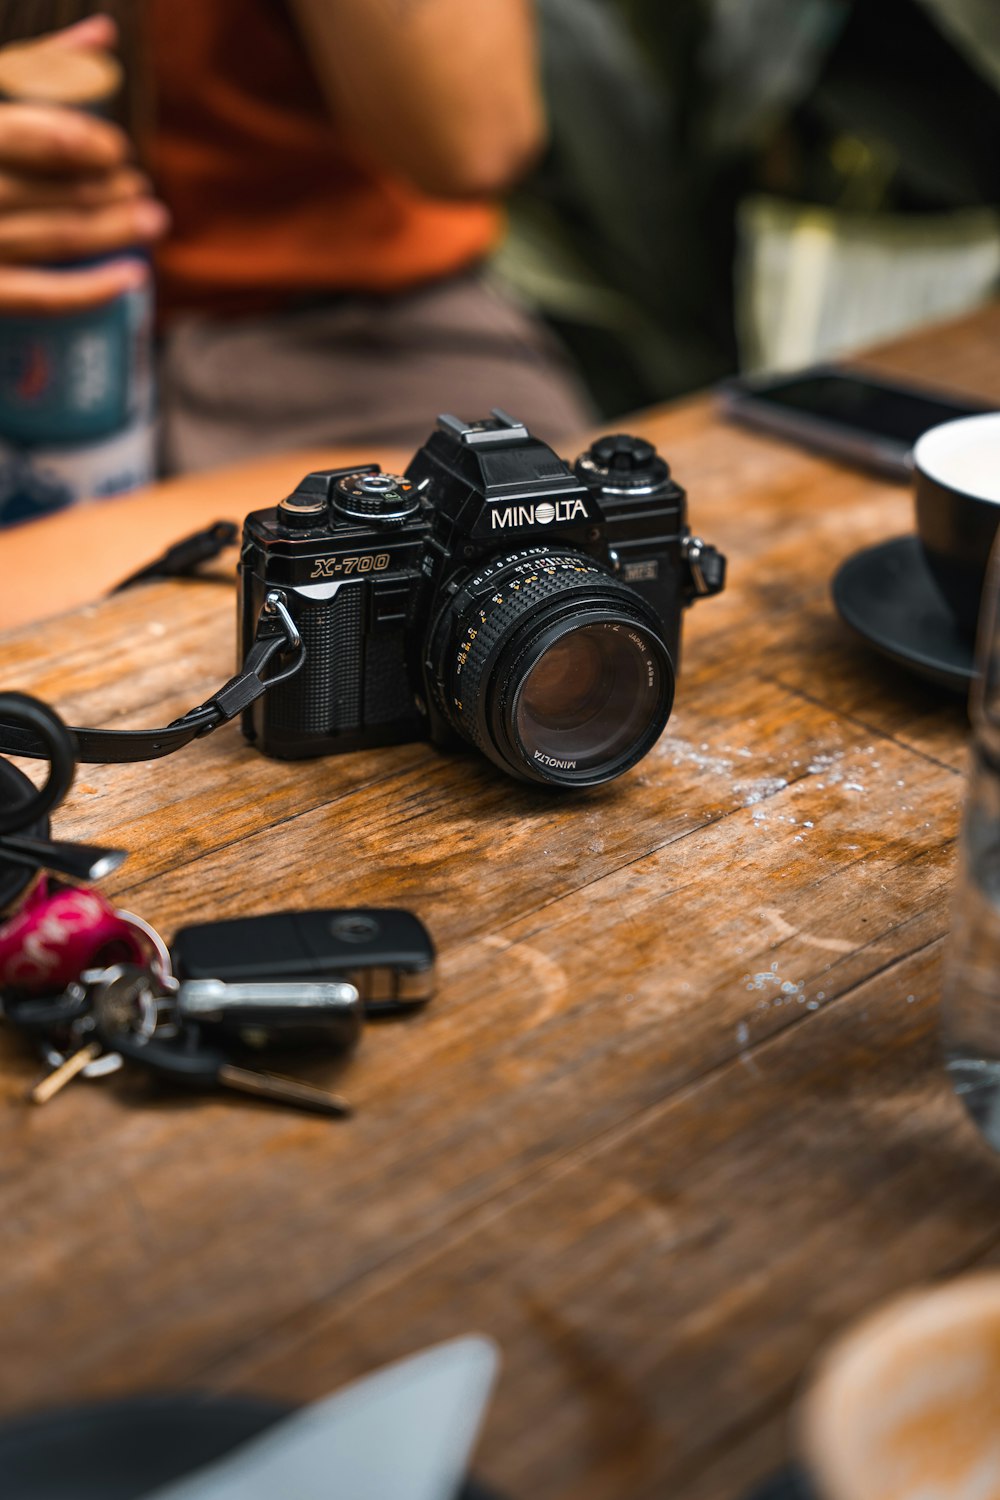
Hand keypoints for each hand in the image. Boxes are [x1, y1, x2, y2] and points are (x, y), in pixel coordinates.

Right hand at [0, 14, 168, 314]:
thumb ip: (36, 66)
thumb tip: (103, 31)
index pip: (40, 132)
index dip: (88, 142)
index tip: (116, 150)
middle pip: (58, 185)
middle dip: (111, 187)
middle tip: (141, 187)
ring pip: (61, 234)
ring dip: (116, 229)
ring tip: (152, 220)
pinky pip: (46, 296)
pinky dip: (94, 289)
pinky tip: (134, 278)